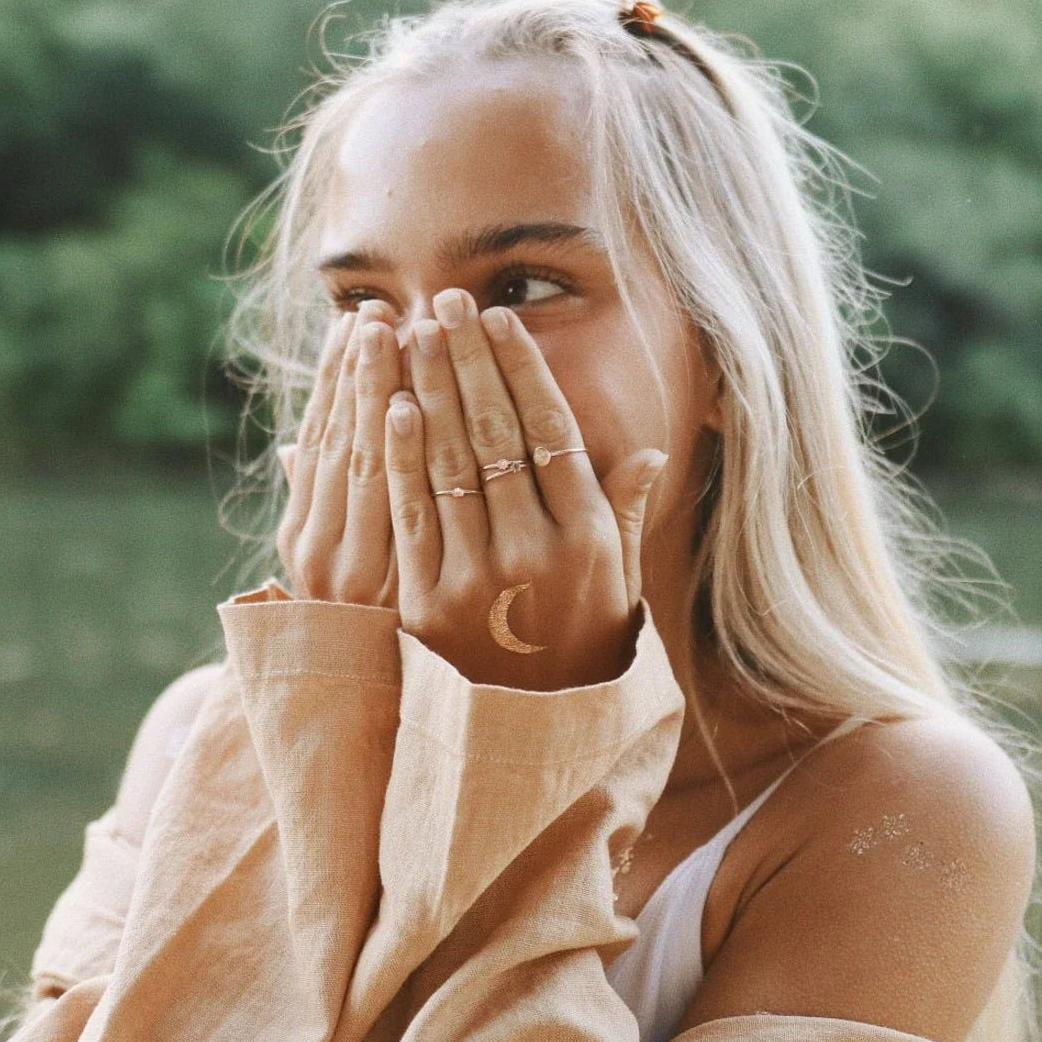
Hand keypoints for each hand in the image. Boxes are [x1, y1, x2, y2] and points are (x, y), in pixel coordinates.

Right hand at [276, 300, 404, 606]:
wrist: (372, 715)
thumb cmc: (364, 627)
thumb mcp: (334, 566)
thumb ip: (319, 503)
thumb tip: (293, 447)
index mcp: (307, 531)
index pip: (326, 435)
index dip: (339, 377)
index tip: (356, 322)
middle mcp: (322, 546)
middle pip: (345, 438)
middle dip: (362, 371)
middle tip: (379, 308)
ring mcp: (357, 567)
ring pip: (365, 462)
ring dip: (380, 392)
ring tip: (399, 328)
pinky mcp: (398, 590)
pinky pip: (397, 509)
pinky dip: (395, 455)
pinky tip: (403, 404)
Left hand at [383, 288, 667, 691]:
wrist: (529, 738)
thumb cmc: (582, 650)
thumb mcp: (620, 585)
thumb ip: (624, 516)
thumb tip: (651, 451)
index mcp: (588, 540)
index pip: (551, 434)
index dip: (523, 371)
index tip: (500, 321)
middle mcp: (535, 553)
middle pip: (495, 435)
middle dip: (466, 361)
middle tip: (445, 303)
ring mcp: (477, 578)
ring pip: (449, 463)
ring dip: (427, 390)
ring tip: (410, 333)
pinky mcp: (426, 602)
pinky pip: (411, 515)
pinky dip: (399, 457)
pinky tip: (390, 405)